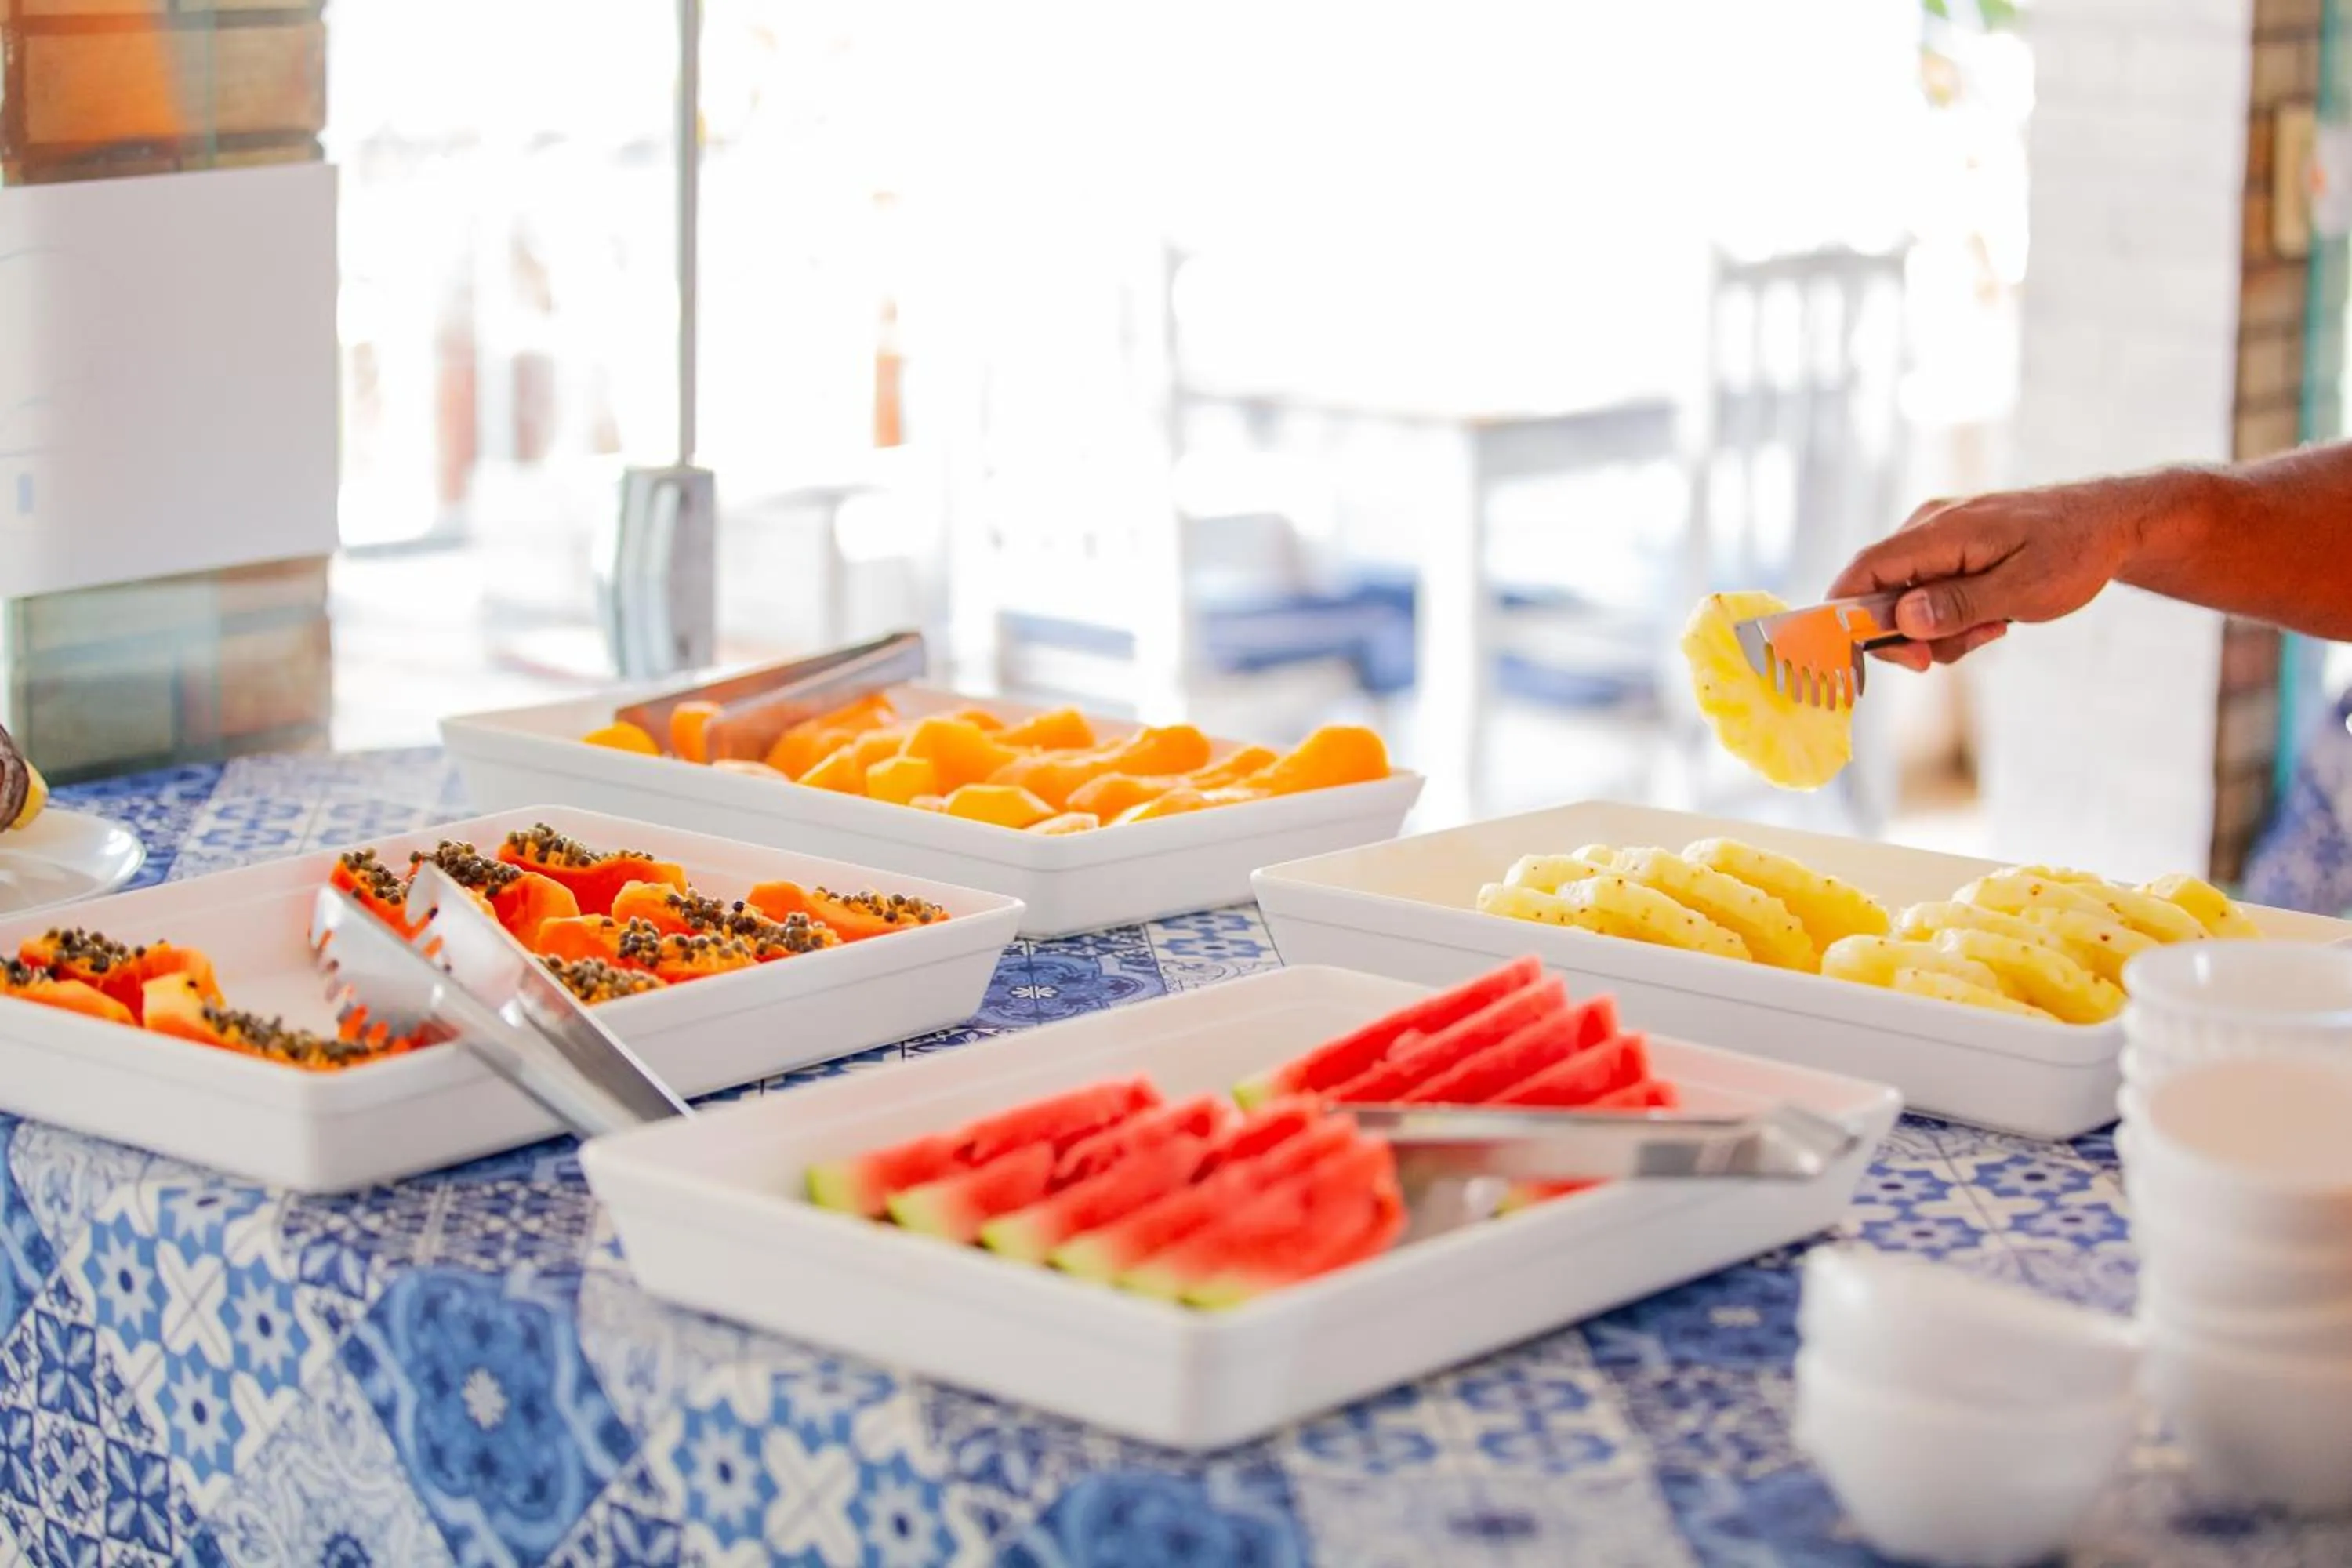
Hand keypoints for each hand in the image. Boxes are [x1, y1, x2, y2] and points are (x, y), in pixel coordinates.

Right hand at [1824, 476, 2162, 670]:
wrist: (2114, 522)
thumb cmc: (2075, 552)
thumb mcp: (2024, 588)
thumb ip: (1960, 605)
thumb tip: (1903, 620)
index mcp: (1940, 532)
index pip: (1865, 571)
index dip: (1845, 617)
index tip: (1859, 659)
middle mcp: (1929, 527)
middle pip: (1880, 591)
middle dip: (1906, 634)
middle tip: (1942, 657)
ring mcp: (1939, 536)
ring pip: (1906, 597)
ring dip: (1936, 629)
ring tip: (1990, 630)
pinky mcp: (1953, 547)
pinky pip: (1929, 589)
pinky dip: (1950, 614)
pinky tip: (1992, 617)